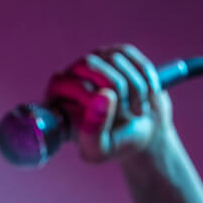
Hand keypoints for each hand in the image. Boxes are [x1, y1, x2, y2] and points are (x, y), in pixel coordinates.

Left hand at [46, 43, 174, 163]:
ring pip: (113, 59)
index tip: (109, 120)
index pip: (60, 82)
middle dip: (115, 90)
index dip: (88, 98)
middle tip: (126, 114)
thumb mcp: (100, 149)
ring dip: (134, 88)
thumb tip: (103, 95)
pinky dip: (144, 76)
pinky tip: (147, 94)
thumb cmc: (116, 143)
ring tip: (136, 110)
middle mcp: (70, 76)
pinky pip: (129, 54)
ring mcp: (95, 61)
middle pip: (88, 64)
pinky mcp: (117, 53)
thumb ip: (93, 130)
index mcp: (55, 99)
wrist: (146, 134)